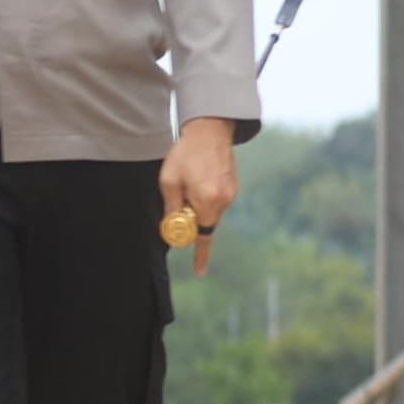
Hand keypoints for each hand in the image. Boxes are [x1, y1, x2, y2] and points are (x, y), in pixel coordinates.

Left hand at [159, 116, 239, 276]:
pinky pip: (217, 202)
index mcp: (207, 201)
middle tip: (180, 195)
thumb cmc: (186, 154)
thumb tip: (172, 230)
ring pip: (211, 213)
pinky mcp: (234, 188)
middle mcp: (224, 201)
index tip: (199, 272)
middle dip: (191, 218)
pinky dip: (206, 197)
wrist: (210, 131)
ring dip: (198, 205)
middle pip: (205, 224)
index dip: (200, 255)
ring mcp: (232, 195)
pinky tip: (200, 177)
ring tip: (191, 179)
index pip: (204, 237)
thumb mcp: (169, 181)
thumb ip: (172, 208)